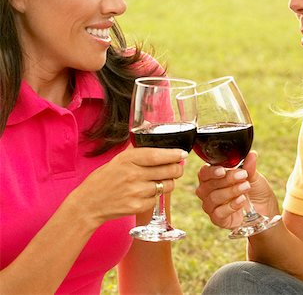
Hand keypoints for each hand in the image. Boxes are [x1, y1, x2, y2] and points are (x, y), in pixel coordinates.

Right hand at [67, 145, 186, 226]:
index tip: (183, 153)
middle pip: (167, 171)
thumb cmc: (105, 178)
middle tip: (178, 166)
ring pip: (166, 186)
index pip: (156, 155)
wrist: (89, 203)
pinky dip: (156, 195)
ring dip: (169, 182)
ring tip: (162, 179)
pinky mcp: (137, 207)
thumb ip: (136, 145)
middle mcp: (133, 175)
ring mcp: (135, 192)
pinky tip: (147, 192)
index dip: (172, 154)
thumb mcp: (118, 158)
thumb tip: (148, 124)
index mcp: (128, 160)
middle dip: (177, 168)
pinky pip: (157, 199)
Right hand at [195, 151, 279, 229]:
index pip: (204, 172)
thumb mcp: (254, 177)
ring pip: (213, 198)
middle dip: (226, 179)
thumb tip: (252, 154)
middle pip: (208, 185)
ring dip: (231, 191)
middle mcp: (209, 191)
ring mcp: (212, 206)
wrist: (265, 211)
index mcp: (213, 177)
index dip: (211, 171)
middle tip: (243, 175)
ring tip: (246, 187)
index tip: (223, 170)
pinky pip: (218, 213)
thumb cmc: (256, 191)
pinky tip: (241, 200)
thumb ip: (249, 167)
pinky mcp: (218, 219)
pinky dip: (230, 206)